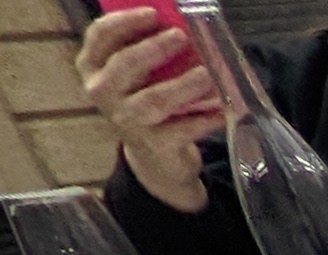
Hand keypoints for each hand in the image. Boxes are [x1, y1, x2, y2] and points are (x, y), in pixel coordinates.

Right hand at [76, 5, 222, 212]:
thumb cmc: (145, 100)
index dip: (125, 22)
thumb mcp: (136, 74)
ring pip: (155, 98)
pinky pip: (183, 128)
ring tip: (206, 73)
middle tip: (180, 36)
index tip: (152, 13)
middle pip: (126, 64)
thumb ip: (145, 48)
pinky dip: (204, 118)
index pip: (100, 36)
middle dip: (154, 48)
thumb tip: (178, 22)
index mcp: (92, 66)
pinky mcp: (154, 144)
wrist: (155, 155)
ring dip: (184, 84)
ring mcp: (126, 120)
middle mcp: (101, 91)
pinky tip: (222, 108)